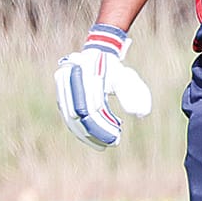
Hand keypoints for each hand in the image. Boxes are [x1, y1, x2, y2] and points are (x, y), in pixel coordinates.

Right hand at [52, 26, 152, 149]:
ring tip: (102, 145)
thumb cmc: (114, 68)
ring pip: (70, 117)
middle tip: (111, 143)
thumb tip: (141, 114)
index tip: (115, 138)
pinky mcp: (61, 95)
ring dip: (85, 134)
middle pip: (79, 114)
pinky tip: (92, 138)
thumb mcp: (127, 77)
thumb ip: (134, 93)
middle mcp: (71, 79)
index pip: (92, 106)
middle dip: (94, 132)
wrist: (96, 55)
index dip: (102, 125)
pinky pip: (68, 115)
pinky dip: (79, 128)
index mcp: (87, 73)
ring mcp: (62, 87)